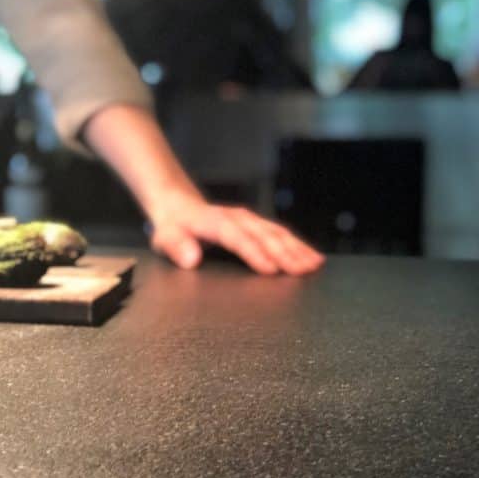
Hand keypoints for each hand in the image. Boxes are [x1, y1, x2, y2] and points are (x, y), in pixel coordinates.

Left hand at [149, 195, 324, 274]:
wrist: (179, 206)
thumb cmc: (173, 227)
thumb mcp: (164, 238)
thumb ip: (176, 247)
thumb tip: (192, 259)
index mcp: (215, 222)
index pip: (237, 238)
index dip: (255, 253)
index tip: (270, 270)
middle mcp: (236, 219)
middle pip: (264, 235)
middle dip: (285, 253)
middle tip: (303, 271)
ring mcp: (248, 220)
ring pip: (276, 233)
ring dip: (296, 249)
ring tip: (314, 265)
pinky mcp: (255, 225)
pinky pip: (279, 234)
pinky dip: (297, 245)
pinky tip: (312, 257)